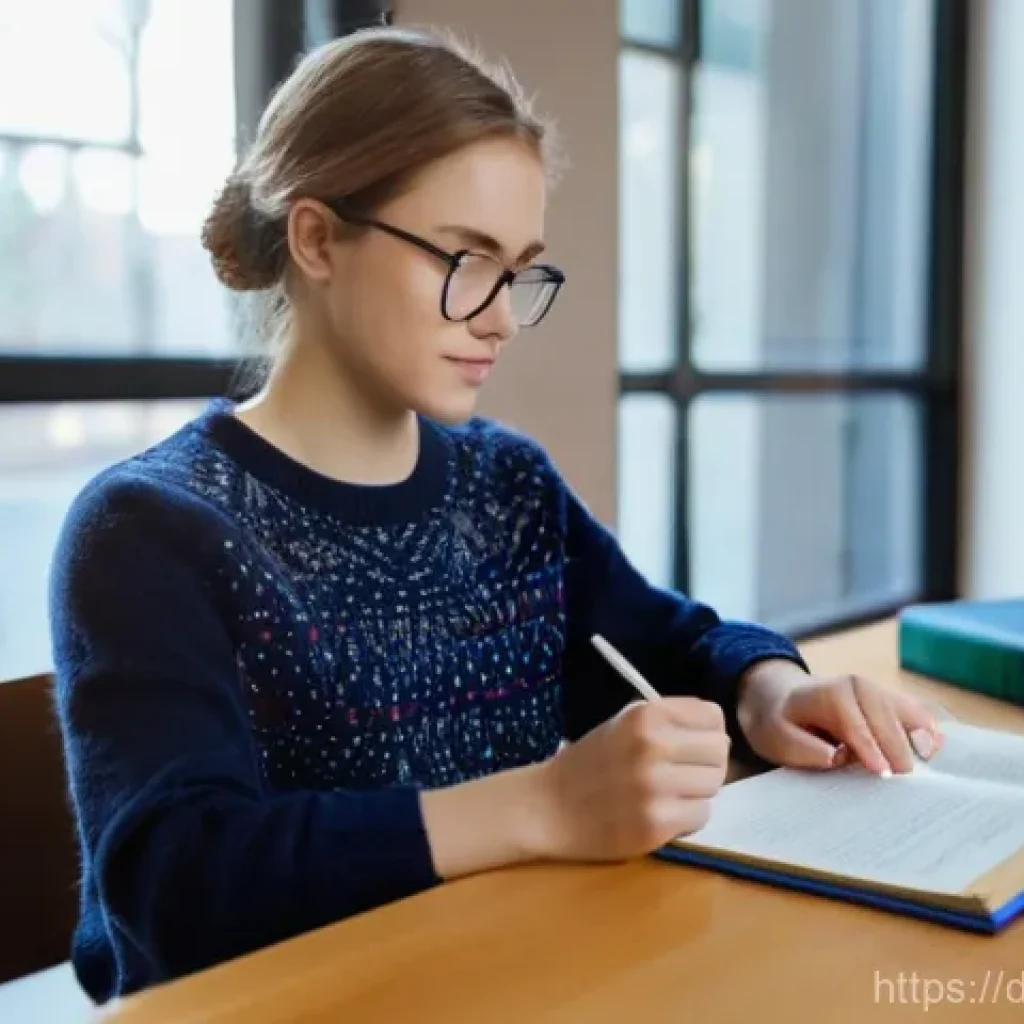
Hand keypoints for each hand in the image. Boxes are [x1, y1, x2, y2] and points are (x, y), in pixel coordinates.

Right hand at [530, 698, 729, 861]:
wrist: (549, 806)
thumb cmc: (591, 761)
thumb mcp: (624, 723)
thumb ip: (670, 721)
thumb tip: (721, 736)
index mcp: (646, 716)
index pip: (713, 717)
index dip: (707, 731)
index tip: (692, 743)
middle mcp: (653, 747)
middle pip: (719, 752)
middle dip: (706, 763)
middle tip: (682, 772)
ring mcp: (655, 788)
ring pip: (714, 786)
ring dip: (697, 791)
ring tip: (669, 792)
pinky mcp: (656, 825)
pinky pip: (701, 815)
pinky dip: (687, 817)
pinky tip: (661, 812)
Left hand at [736, 660, 943, 775]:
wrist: (782, 700)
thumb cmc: (781, 724)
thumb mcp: (777, 738)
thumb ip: (804, 748)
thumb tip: (836, 757)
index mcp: (829, 693)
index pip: (854, 723)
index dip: (869, 747)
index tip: (882, 772)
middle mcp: (858, 686)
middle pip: (886, 717)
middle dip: (897, 748)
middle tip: (906, 781)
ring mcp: (878, 692)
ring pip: (907, 712)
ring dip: (920, 737)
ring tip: (928, 762)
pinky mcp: (891, 702)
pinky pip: (916, 714)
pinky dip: (927, 730)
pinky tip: (932, 750)